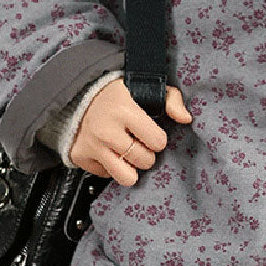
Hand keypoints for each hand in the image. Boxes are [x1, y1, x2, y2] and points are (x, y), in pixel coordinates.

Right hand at [68, 77, 191, 184]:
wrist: (79, 94)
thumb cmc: (118, 95)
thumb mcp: (146, 88)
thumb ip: (171, 100)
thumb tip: (186, 119)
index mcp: (125, 111)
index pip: (157, 142)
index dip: (158, 139)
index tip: (151, 134)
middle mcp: (106, 130)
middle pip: (143, 161)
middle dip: (146, 155)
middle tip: (139, 144)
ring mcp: (92, 145)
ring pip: (126, 177)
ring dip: (131, 167)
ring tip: (128, 154)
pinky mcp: (80, 156)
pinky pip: (106, 175)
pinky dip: (110, 167)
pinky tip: (109, 152)